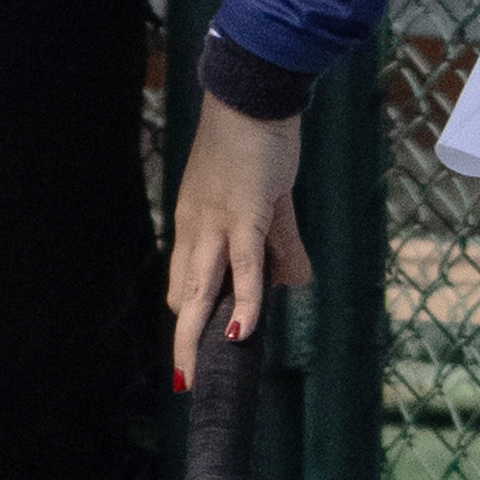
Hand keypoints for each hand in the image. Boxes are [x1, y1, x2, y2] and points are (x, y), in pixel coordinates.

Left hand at [167, 93, 311, 377]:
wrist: (251, 96)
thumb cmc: (256, 141)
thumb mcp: (266, 200)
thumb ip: (281, 245)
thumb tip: (295, 282)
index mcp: (195, 224)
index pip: (185, 281)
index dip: (191, 315)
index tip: (199, 345)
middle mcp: (196, 229)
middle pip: (184, 296)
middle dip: (184, 344)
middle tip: (186, 383)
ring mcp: (216, 223)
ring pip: (202, 289)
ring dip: (197, 337)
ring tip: (195, 377)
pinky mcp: (245, 214)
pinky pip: (243, 266)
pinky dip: (244, 301)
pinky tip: (241, 331)